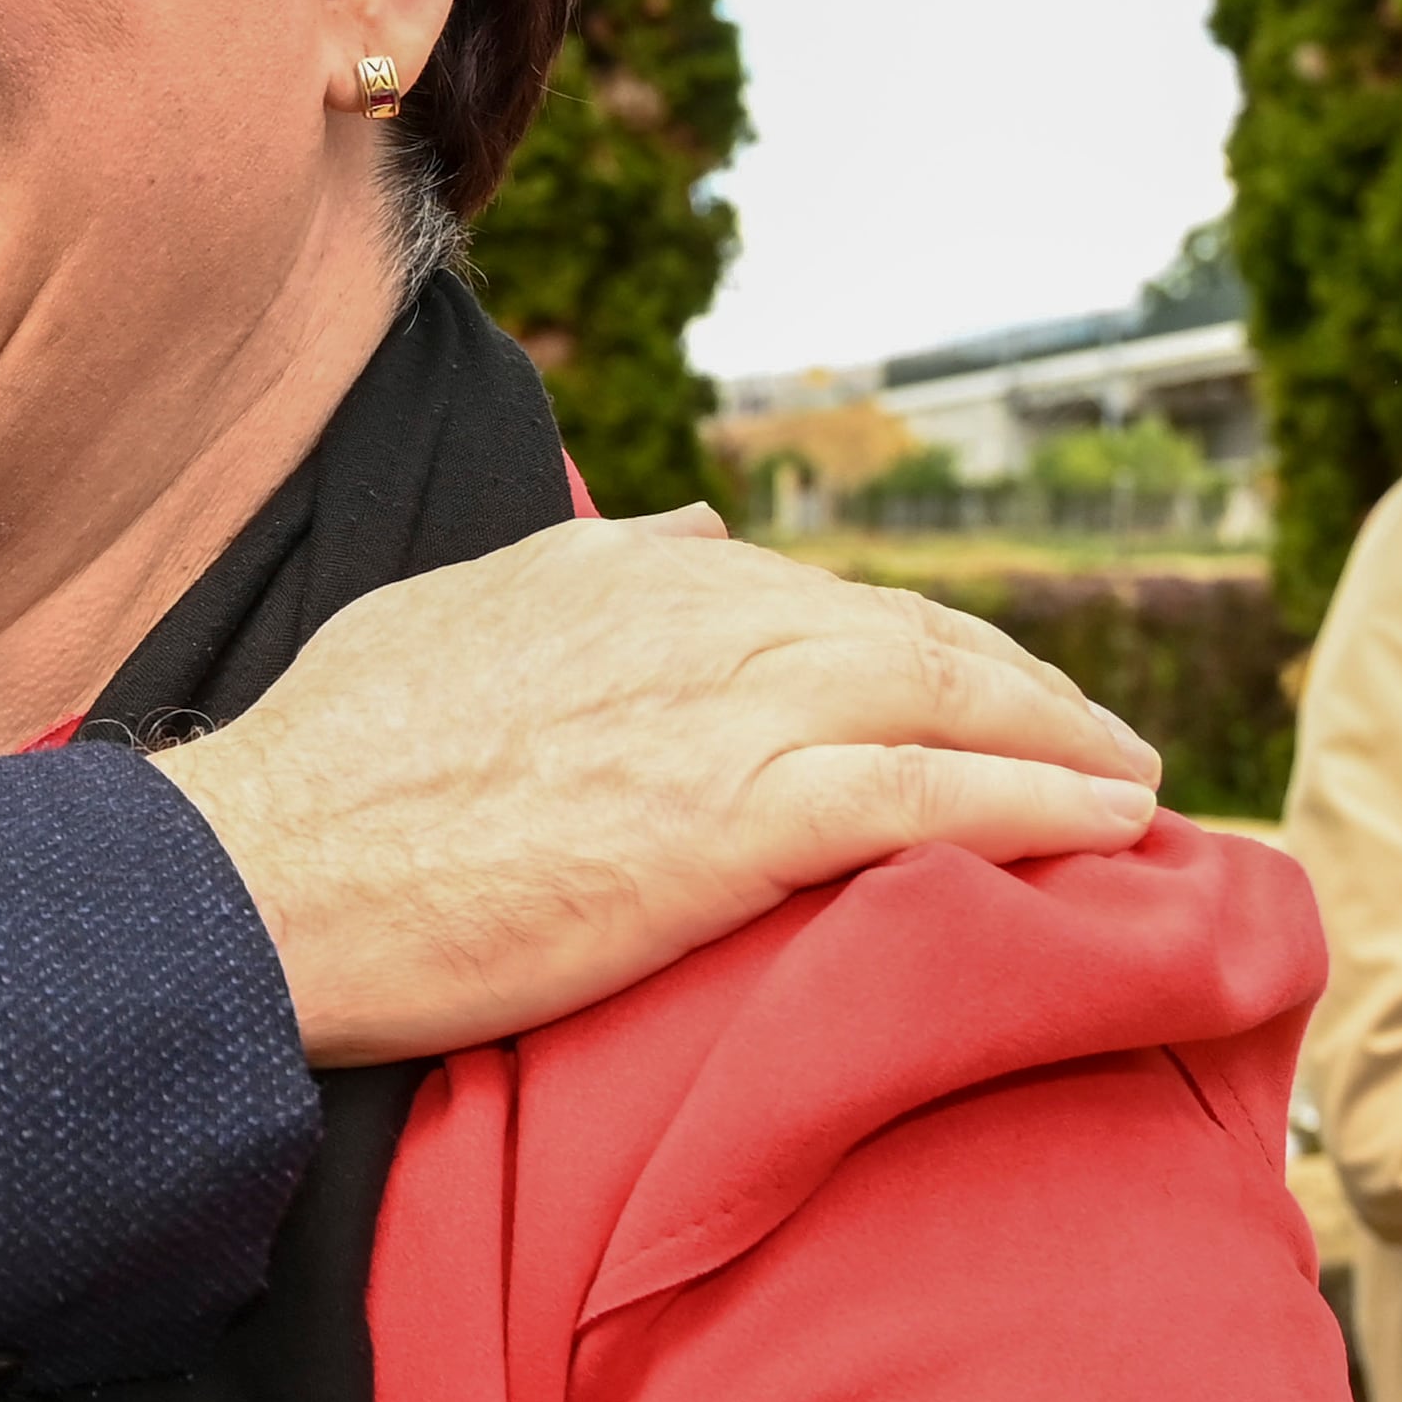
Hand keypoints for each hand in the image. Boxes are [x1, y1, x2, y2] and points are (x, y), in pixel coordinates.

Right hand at [153, 506, 1163, 1067]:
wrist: (267, 870)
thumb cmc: (330, 767)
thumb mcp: (451, 612)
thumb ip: (583, 566)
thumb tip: (698, 531)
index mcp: (619, 568)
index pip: (818, 595)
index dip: (924, 641)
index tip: (982, 685)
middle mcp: (688, 616)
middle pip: (913, 637)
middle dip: (1026, 685)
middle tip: (1099, 739)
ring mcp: (716, 717)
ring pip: (948, 703)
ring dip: (1065, 741)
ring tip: (1134, 782)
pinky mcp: (732, 825)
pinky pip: (932, 802)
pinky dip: (1041, 807)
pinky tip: (1109, 827)